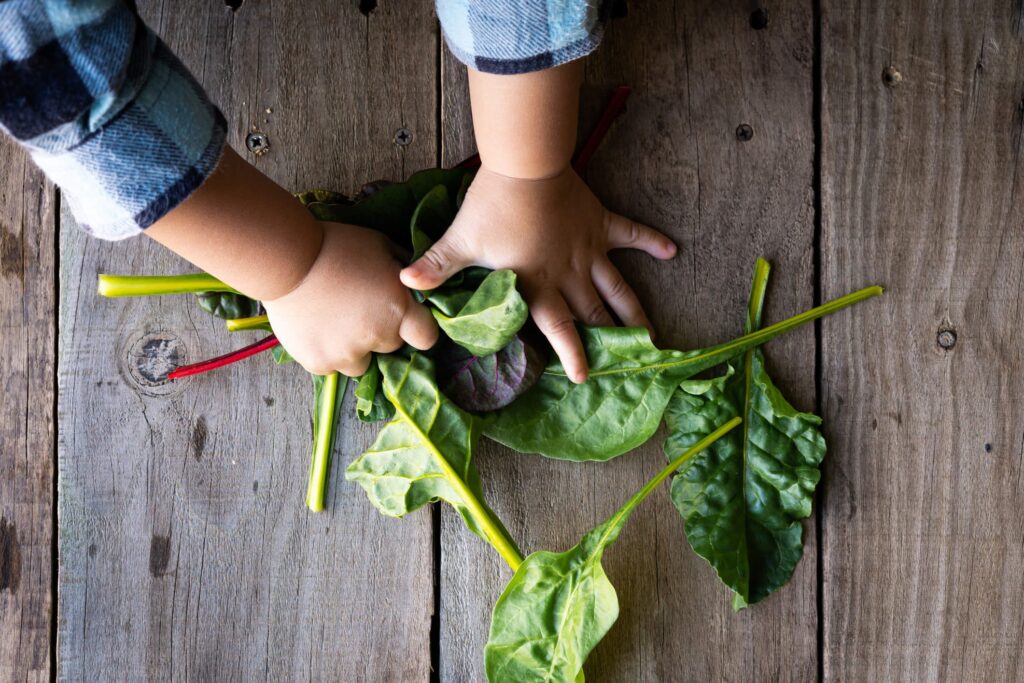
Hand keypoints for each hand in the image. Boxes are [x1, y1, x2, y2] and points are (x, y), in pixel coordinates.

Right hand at [264, 222, 438, 375]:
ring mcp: (347, 354)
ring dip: (354, 348)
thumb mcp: (381, 246)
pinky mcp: (319, 362)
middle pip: (390, 347)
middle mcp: (377, 336)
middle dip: (381, 332)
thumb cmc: (337, 247)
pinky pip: (331, 366)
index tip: (406, 322)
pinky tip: (316, 328)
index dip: (418, 329)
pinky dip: (326, 353)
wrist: (287, 259)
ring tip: (334, 321)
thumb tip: (418, 280)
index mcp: (398, 308)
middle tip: (358, 310)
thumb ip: (405, 268)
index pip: (426, 337)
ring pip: (361, 363)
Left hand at [399, 166, 676, 382]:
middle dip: (611, 342)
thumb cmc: (492, 206)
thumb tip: (405, 285)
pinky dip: (652, 242)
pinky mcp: (599, 222)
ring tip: (651, 336)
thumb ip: (436, 266)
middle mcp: (568, 274)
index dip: (572, 354)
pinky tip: (673, 251)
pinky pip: (632, 234)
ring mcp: (588, 250)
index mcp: (537, 284)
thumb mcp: (461, 241)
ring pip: (618, 288)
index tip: (583, 377)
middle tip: (630, 364)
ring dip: (635, 312)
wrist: (525, 164)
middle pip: (594, 315)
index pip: (558, 328)